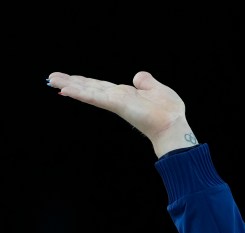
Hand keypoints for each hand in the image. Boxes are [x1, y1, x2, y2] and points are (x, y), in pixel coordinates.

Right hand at [47, 71, 196, 157]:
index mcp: (125, 94)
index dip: (84, 82)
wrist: (173, 125)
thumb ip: (146, 82)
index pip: (100, 86)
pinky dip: (81, 93)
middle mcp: (117, 98)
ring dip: (69, 85)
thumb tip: (137, 76)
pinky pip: (95, 97)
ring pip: (88, 91)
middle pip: (89, 87)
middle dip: (70, 82)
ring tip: (51, 80)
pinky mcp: (117, 104)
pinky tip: (66, 90)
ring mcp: (115, 101)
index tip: (69, 79)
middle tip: (51, 78)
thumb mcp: (158, 89)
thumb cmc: (169, 111)